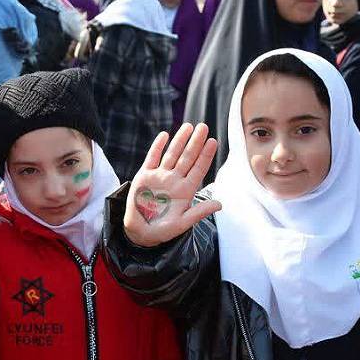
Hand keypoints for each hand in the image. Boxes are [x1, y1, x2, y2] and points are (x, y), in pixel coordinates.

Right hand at [123, 123, 220, 247]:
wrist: (140, 233)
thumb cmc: (162, 231)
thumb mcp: (182, 224)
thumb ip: (198, 212)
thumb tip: (220, 204)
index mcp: (185, 191)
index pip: (198, 169)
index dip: (205, 155)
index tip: (213, 141)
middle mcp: (174, 180)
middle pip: (187, 158)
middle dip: (195, 142)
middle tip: (204, 127)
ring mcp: (159, 177)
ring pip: (172, 154)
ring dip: (180, 140)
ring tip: (188, 126)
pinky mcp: (144, 176)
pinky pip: (152, 158)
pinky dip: (157, 147)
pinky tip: (165, 135)